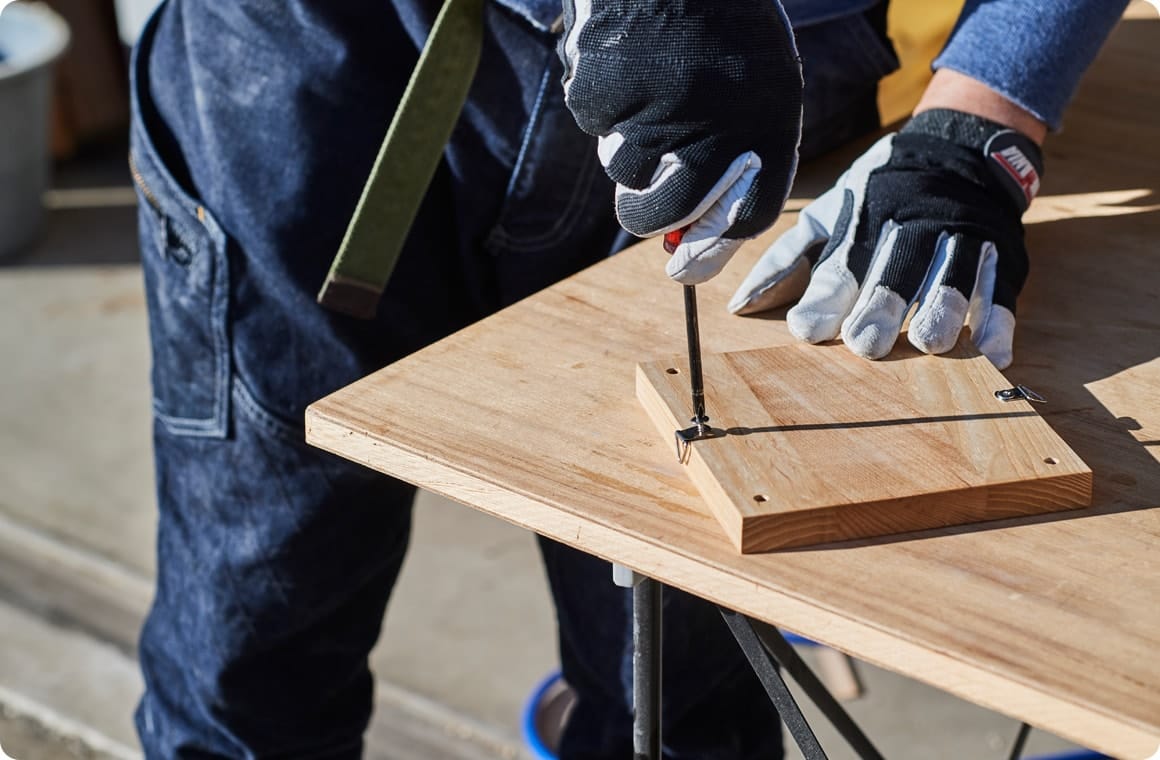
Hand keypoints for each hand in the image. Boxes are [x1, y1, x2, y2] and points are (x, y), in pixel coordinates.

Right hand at [558, 0, 801, 283]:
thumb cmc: (720, 22)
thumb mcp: (754, 79)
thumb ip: (735, 157)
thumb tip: (685, 249)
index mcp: (768, 122)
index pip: (746, 215)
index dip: (711, 247)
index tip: (683, 266)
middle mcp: (713, 126)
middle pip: (663, 214)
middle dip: (646, 216)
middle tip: (642, 201)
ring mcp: (652, 112)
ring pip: (622, 168)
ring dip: (627, 140)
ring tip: (650, 79)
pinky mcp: (601, 94)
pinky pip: (593, 123)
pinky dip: (603, 98)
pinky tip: (626, 55)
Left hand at [728, 109, 1043, 368]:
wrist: (958, 151)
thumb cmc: (877, 196)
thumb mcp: (828, 214)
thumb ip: (786, 259)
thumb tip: (739, 307)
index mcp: (866, 219)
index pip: (842, 262)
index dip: (826, 297)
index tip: (808, 329)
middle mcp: (912, 227)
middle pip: (896, 269)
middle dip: (882, 305)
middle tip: (867, 343)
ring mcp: (960, 240)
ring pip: (953, 275)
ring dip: (942, 309)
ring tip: (930, 343)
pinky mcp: (999, 255)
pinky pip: (1001, 288)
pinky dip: (998, 320)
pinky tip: (992, 353)